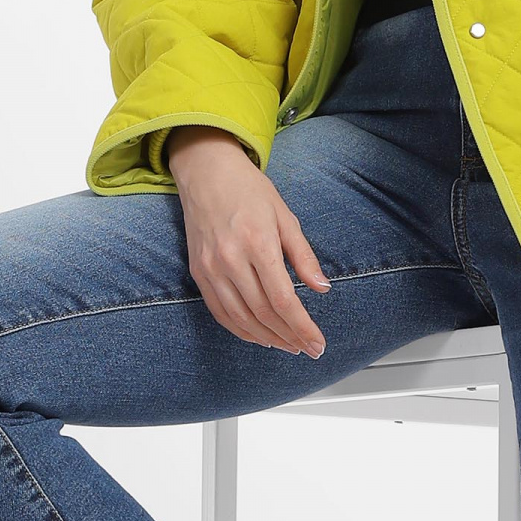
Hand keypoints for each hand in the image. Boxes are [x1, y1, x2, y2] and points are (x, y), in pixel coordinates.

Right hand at [167, 125, 331, 356]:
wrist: (206, 172)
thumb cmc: (250, 191)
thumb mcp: (285, 217)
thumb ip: (303, 256)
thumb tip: (322, 288)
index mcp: (258, 243)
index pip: (283, 299)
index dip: (302, 327)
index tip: (317, 342)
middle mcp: (231, 259)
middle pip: (263, 313)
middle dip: (289, 336)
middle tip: (308, 348)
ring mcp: (210, 268)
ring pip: (240, 318)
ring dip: (267, 338)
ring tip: (288, 346)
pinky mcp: (198, 272)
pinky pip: (219, 312)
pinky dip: (240, 330)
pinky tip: (259, 336)